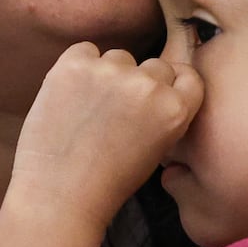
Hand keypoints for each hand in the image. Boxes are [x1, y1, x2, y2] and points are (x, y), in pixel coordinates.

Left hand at [10, 43, 201, 232]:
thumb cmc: (107, 182)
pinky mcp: (74, 65)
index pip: (188, 75)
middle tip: (117, 111)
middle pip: (155, 65)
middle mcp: (148, 85)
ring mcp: (111, 72)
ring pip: (119, 57)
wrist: (59, 196)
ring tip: (89, 110)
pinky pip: (84, 51)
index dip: (173, 84)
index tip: (158, 95)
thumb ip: (165, 112)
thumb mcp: (157, 150)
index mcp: (175, 110)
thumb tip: (157, 85)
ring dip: (109, 74)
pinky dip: (78, 67)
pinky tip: (70, 97)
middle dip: (141, 83)